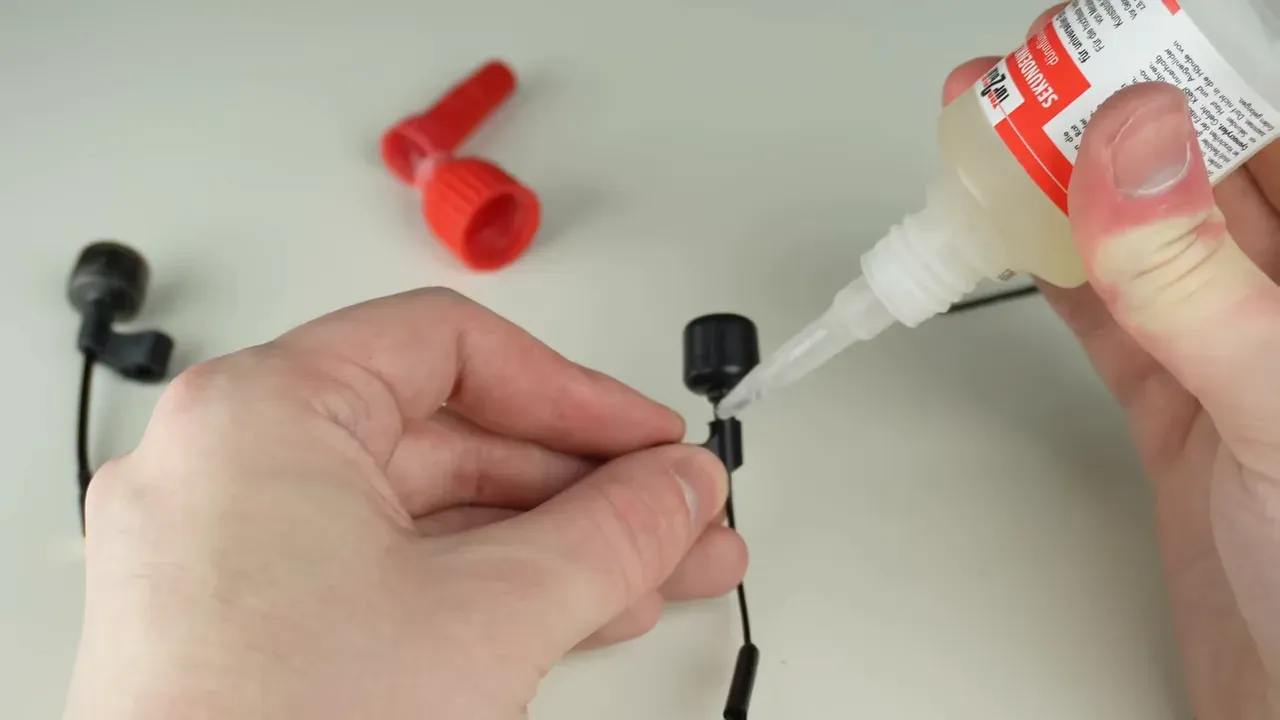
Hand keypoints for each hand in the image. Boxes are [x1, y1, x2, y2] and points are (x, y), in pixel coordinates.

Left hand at [62, 289, 747, 719]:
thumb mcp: (489, 617)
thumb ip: (610, 533)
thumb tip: (674, 489)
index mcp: (258, 414)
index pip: (449, 347)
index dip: (572, 392)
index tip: (646, 441)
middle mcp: (227, 467)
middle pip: (446, 436)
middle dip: (580, 486)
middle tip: (668, 512)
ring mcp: (228, 550)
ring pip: (426, 513)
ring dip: (548, 544)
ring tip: (653, 572)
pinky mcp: (243, 623)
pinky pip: (386, 571)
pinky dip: (480, 587)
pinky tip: (572, 609)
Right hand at [947, 6, 1279, 717]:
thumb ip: (1202, 280)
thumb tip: (1130, 147)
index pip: (1277, 127)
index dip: (1200, 68)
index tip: (1114, 35)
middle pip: (1199, 160)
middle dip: (1109, 106)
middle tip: (1030, 76)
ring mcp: (1236, 342)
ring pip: (1140, 226)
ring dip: (1061, 180)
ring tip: (992, 130)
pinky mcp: (1176, 396)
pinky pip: (1104, 307)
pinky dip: (1044, 268)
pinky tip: (1009, 228)